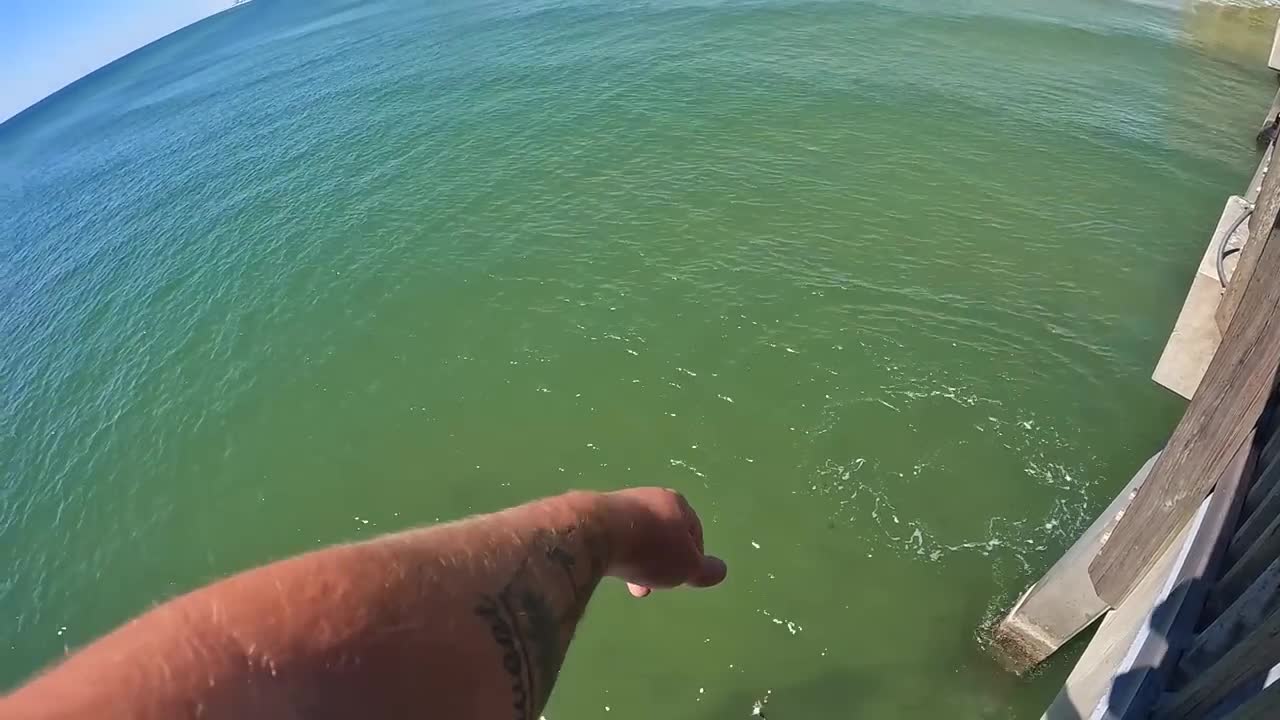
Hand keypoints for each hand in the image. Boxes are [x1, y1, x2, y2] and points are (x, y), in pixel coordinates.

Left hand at [600, 488, 726, 597]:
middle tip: (652, 586)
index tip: (682, 579)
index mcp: (678, 503)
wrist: (598, 532)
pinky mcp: (598, 512)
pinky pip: (617, 537)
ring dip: (639, 561)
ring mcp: (623, 502)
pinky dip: (619, 553)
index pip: (694, 533)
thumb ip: (705, 570)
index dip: (691, 559)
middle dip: (661, 563)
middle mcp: (652, 497)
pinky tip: (612, 568)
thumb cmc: (651, 549)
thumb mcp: (687, 567)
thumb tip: (720, 571)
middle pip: (664, 535)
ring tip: (631, 583)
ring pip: (640, 537)